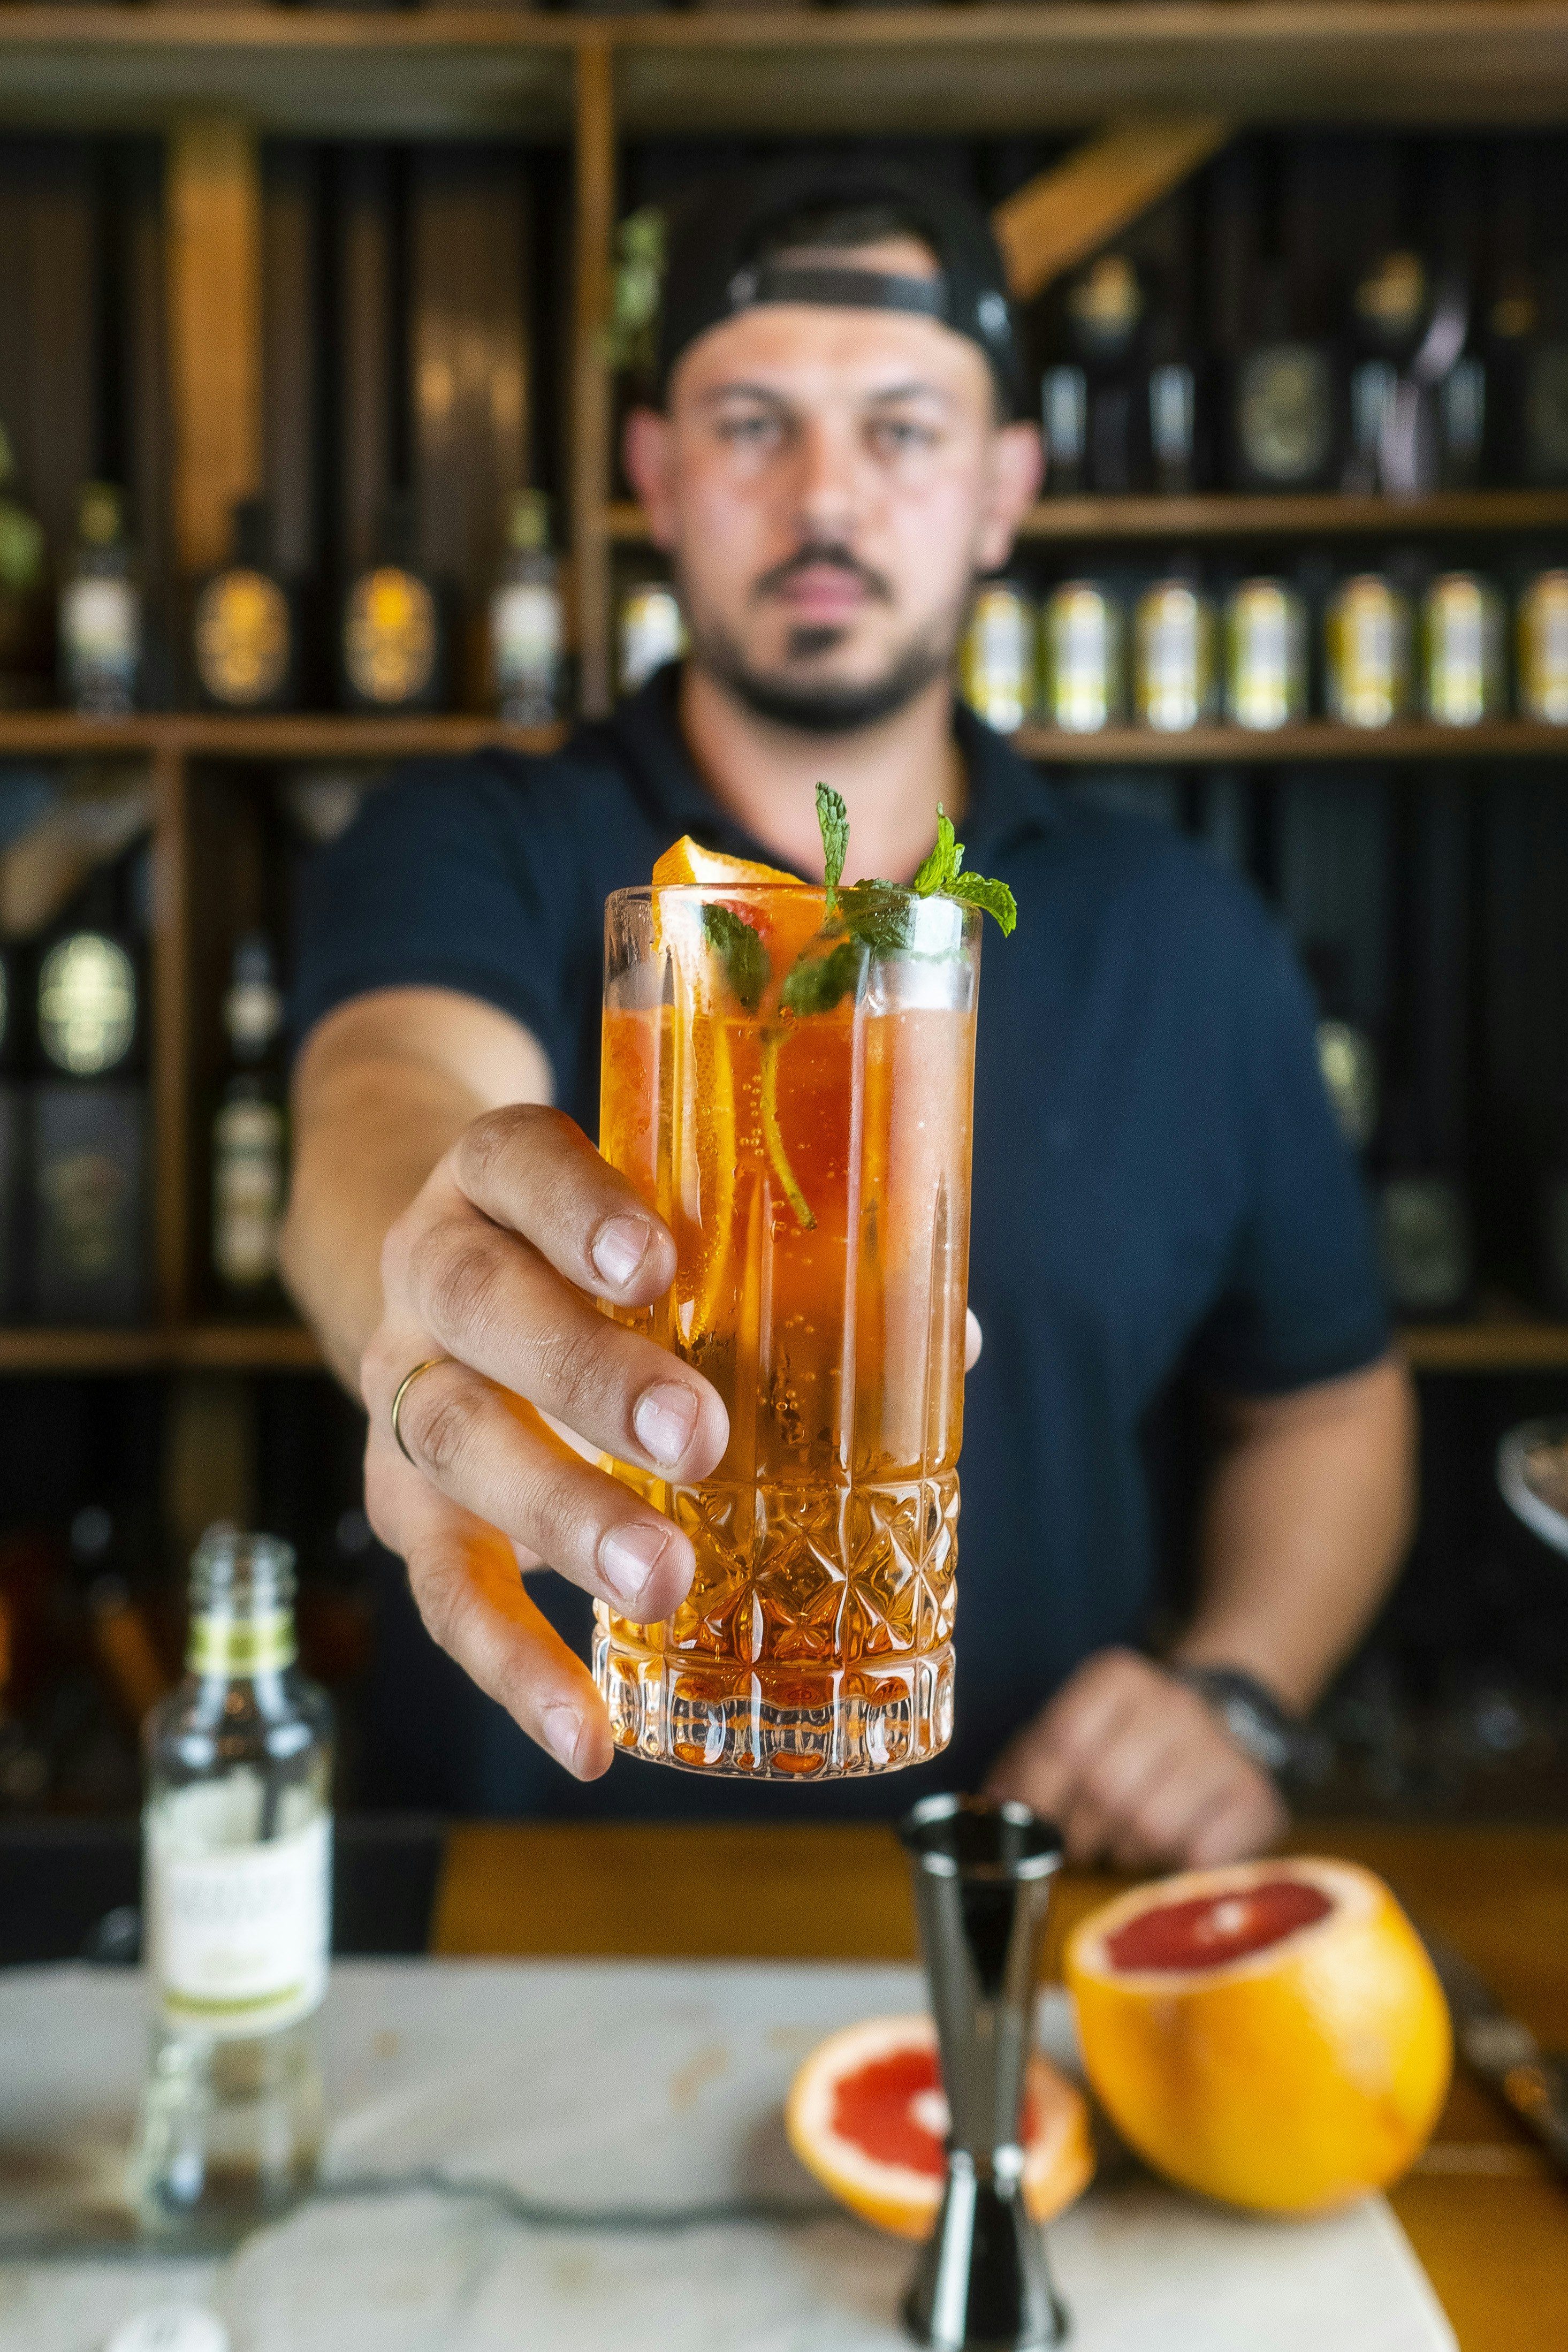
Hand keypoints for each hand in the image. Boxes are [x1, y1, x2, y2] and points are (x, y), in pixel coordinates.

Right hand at [359, 1104, 729, 1780]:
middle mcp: (432, 1275)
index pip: (514, 1162)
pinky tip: (589, 1736)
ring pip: (457, 1442)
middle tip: (696, 1436)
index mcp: (497, 1184)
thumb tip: (948, 1338)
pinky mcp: (408, 1510)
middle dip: (588, 1375)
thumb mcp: (659, 1232)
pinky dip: (516, 1669)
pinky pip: (446, 1591)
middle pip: (481, 1306)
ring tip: (665, 1578)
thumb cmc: (596, 1263)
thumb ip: (783, 1272)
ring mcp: (407, 1392)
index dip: (576, 1207)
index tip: (660, 1263)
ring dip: (563, 1514)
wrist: (451, 1286)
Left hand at [983, 1648, 1288, 1871]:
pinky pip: (1202, 1853)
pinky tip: (1169, 1851)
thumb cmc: (1128, 1740)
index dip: (1039, 1794)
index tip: (1033, 1823)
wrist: (1224, 1725)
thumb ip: (1029, 1760)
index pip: (1063, 1740)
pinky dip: (1176, 1865)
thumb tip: (996, 1805)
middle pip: (1105, 1788)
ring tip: (1121, 1844)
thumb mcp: (1075, 1727)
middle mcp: (1174, 1702)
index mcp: (1118, 1678)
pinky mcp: (1256, 1795)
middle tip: (1077, 1844)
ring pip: (1151, 1825)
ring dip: (1125, 1850)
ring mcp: (1220, 1747)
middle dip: (1079, 1831)